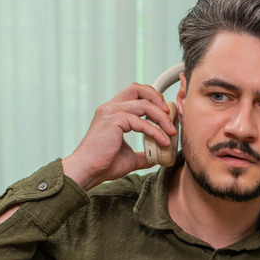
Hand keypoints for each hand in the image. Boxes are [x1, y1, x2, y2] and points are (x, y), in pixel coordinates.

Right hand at [61, 83, 177, 190]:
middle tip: (169, 114)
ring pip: (144, 104)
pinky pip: (141, 122)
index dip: (152, 99)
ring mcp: (111, 112)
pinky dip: (155, 131)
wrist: (87, 171)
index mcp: (112, 112)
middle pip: (138, 88)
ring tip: (171, 131)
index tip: (165, 113)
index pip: (135, 93)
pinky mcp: (113, 120)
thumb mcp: (129, 157)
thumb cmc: (103, 165)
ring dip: (162, 117)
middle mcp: (110, 107)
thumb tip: (158, 157)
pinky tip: (163, 141)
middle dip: (158, 97)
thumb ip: (143, 153)